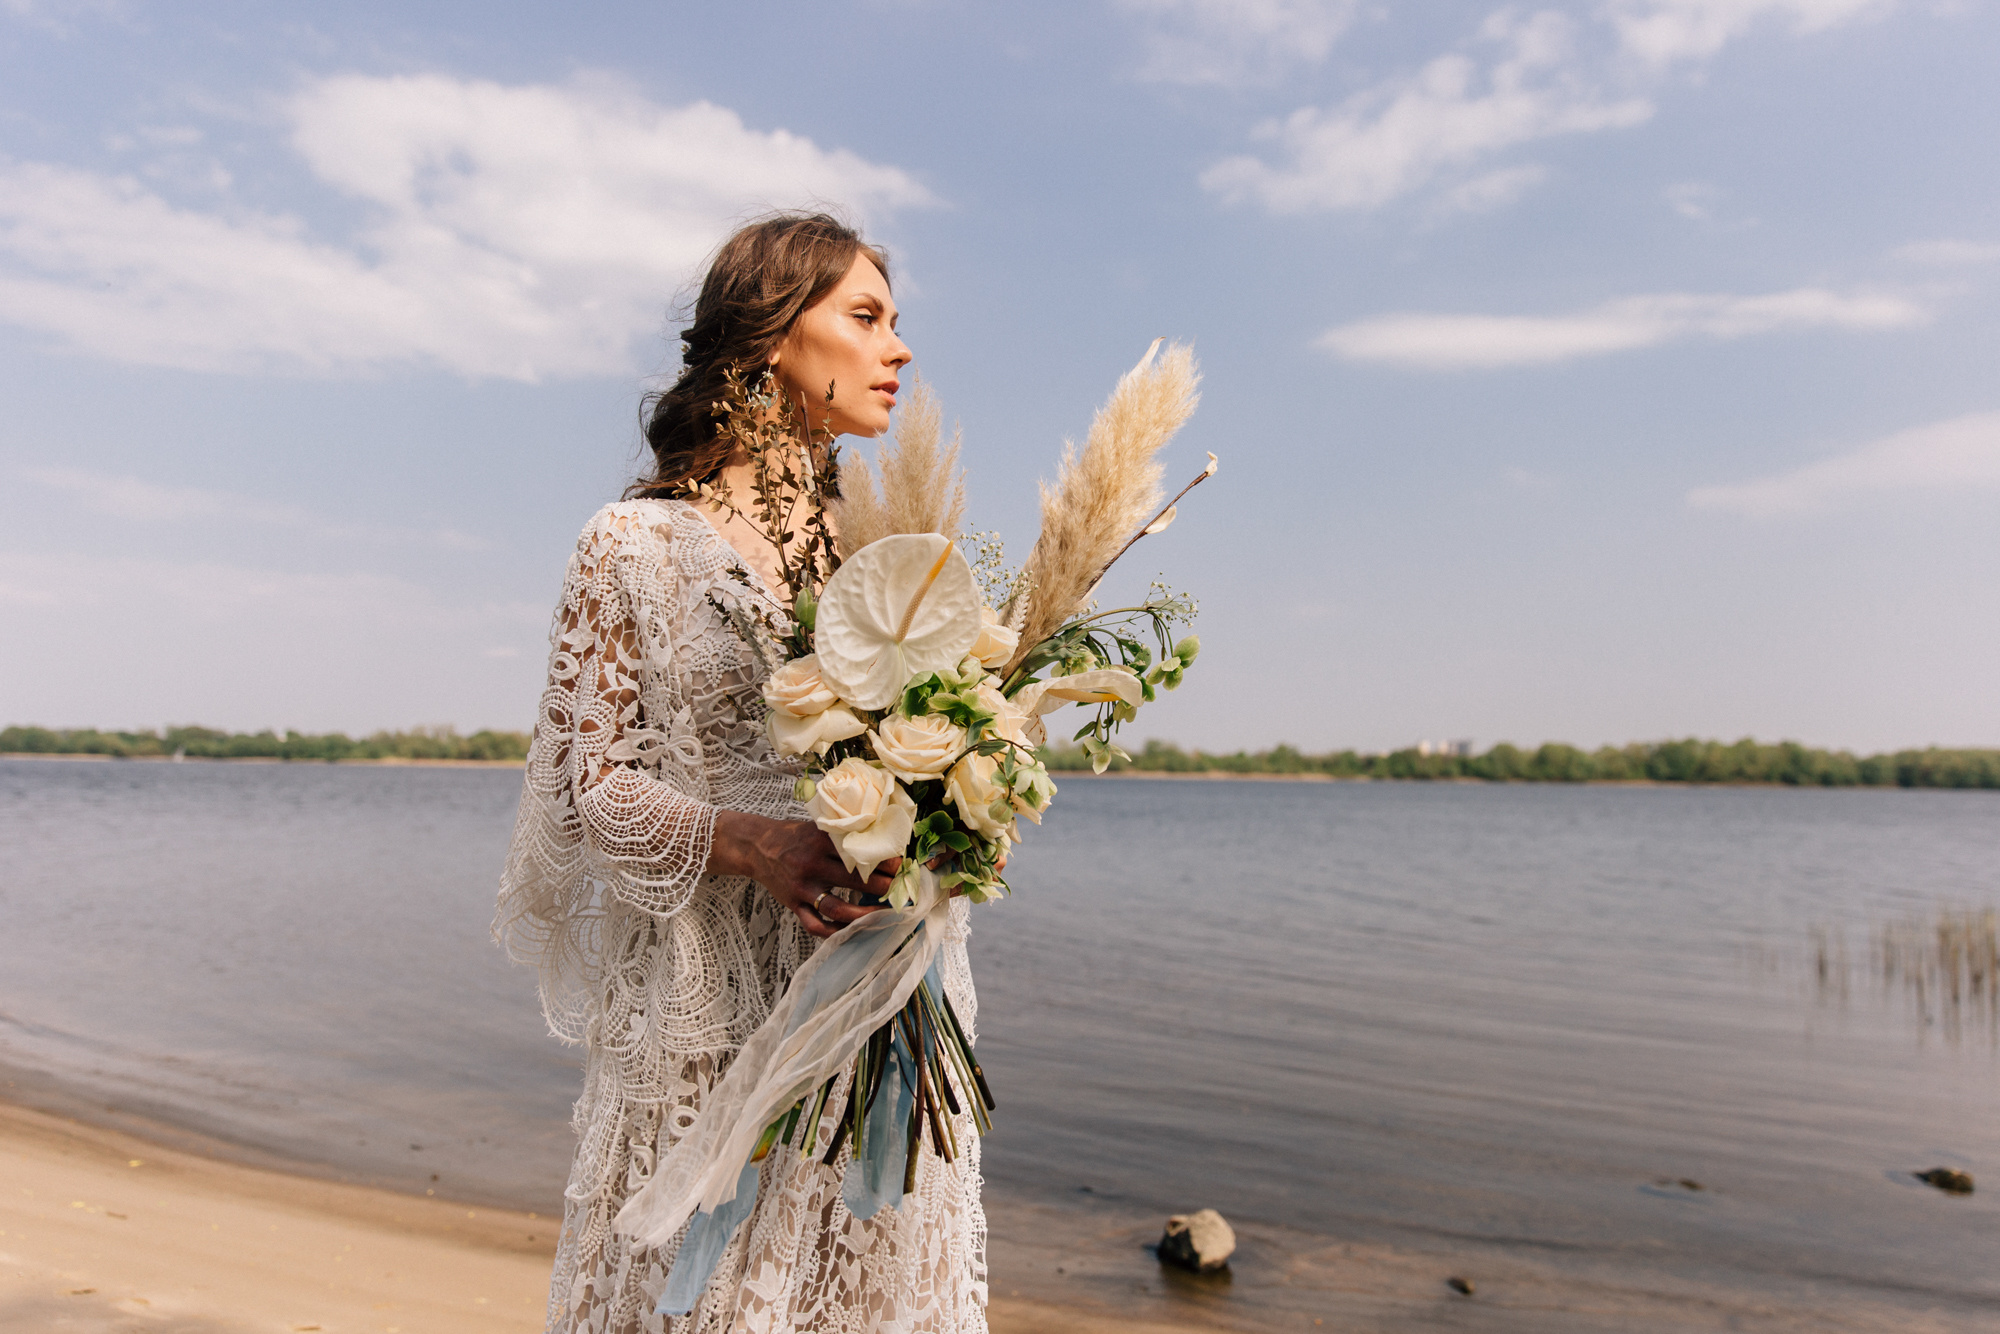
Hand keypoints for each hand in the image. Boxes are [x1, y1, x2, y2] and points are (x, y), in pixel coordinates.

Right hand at [710, 810, 891, 938]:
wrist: (758, 847)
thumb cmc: (795, 836)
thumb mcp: (818, 827)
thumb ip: (844, 834)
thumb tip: (881, 838)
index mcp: (821, 842)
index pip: (858, 854)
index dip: (883, 862)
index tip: (902, 866)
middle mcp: (812, 865)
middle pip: (854, 881)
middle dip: (882, 887)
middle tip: (900, 891)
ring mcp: (802, 887)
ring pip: (837, 908)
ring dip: (864, 915)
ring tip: (884, 915)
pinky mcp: (793, 904)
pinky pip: (814, 925)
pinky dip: (833, 933)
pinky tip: (851, 933)